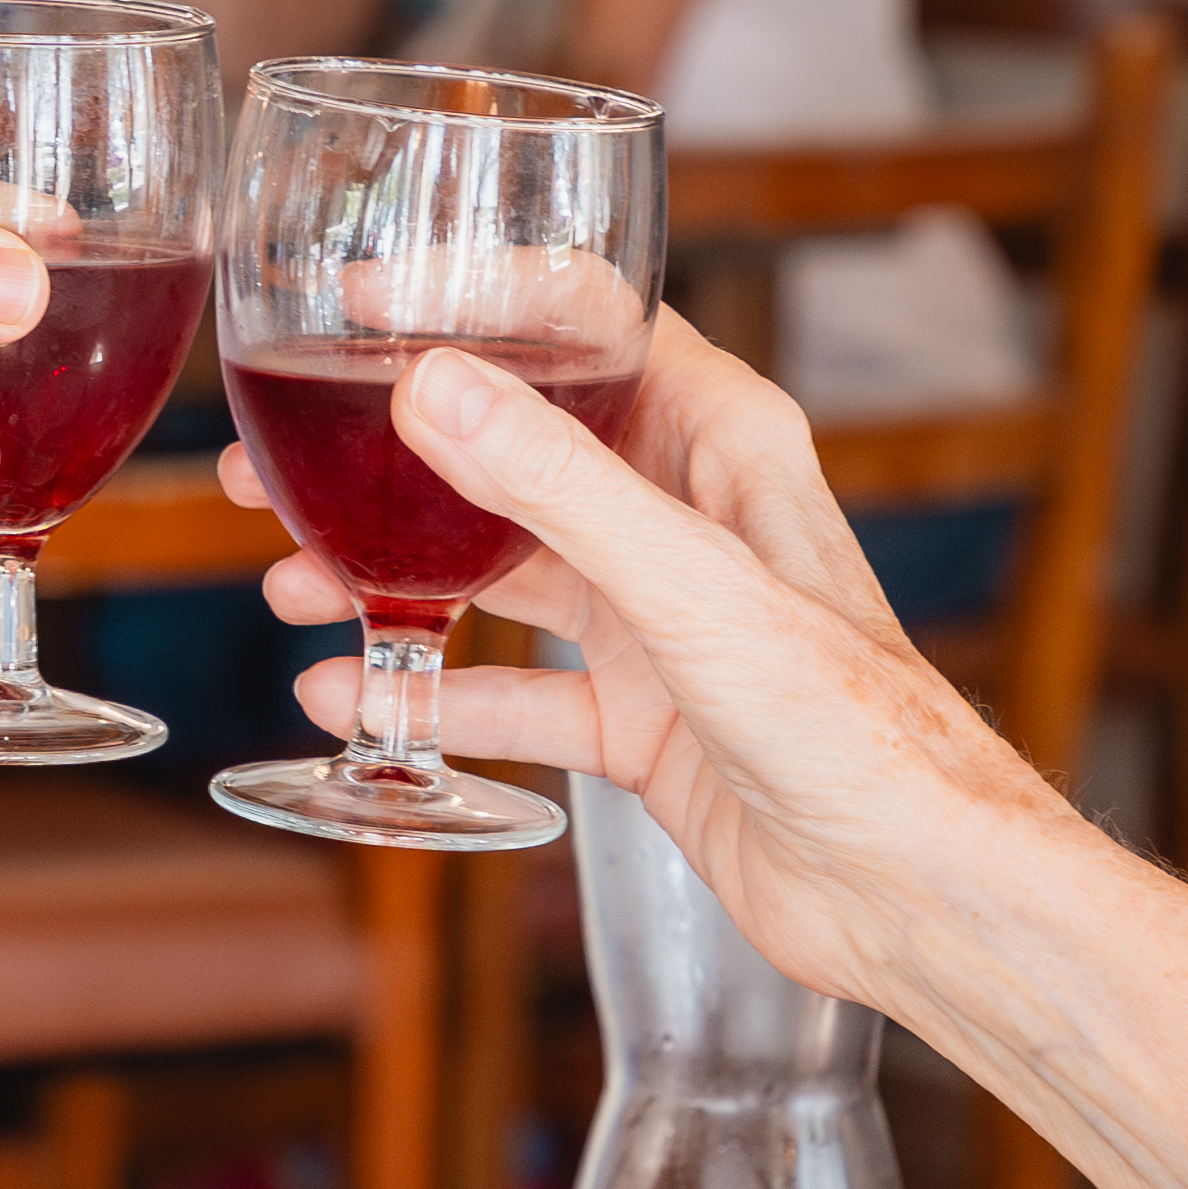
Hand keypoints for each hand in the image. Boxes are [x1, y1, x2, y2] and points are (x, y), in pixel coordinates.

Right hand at [230, 317, 1076, 1014]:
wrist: (913, 890)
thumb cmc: (852, 724)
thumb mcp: (685, 588)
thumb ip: (553, 486)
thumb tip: (429, 383)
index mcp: (724, 440)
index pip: (587, 320)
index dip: (473, 298)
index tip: (362, 303)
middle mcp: (688, 515)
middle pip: (516, 448)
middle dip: (394, 450)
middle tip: (274, 463)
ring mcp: (660, 619)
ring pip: (499, 571)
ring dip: (392, 573)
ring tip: (287, 582)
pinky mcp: (642, 718)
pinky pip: (514, 692)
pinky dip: (432, 692)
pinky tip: (348, 696)